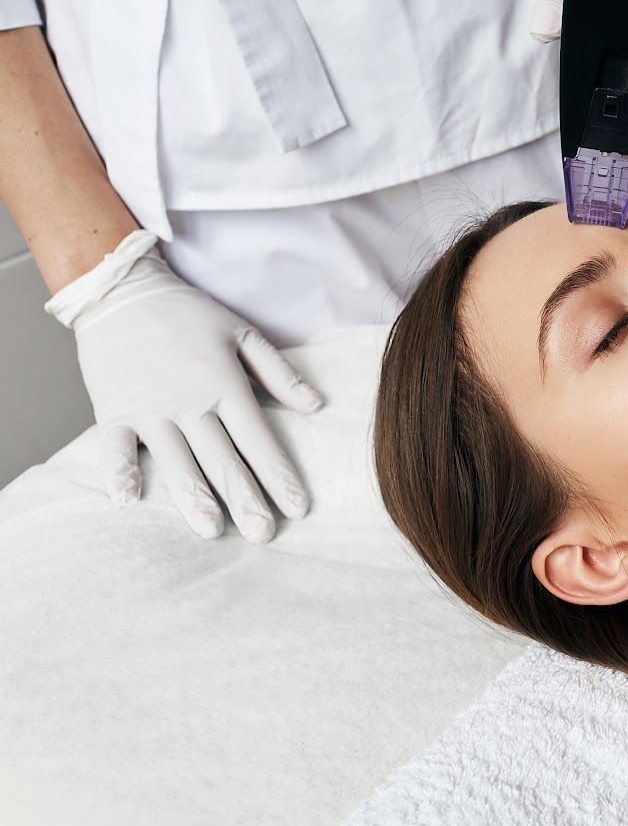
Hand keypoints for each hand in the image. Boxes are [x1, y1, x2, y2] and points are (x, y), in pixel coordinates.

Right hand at [48, 232, 321, 541]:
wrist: (122, 291)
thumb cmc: (187, 313)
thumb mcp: (242, 333)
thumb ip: (279, 372)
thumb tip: (316, 405)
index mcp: (225, 386)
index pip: (259, 440)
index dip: (280, 475)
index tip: (299, 508)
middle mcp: (190, 404)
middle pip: (223, 460)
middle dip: (246, 499)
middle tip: (264, 535)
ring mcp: (150, 410)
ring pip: (176, 461)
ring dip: (194, 497)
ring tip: (211, 530)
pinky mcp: (114, 411)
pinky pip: (116, 448)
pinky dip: (120, 473)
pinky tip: (128, 502)